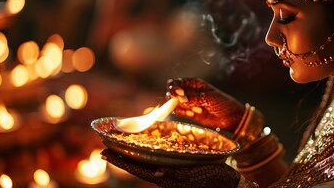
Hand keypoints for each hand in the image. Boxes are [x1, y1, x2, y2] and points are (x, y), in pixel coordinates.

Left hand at [101, 149, 240, 187]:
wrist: (229, 184)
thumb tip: (157, 173)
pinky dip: (147, 157)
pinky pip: (159, 163)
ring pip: (147, 165)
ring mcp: (172, 174)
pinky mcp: (179, 170)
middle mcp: (166, 176)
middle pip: (139, 167)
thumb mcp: (195, 178)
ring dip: (131, 157)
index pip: (139, 169)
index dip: (122, 161)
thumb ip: (176, 176)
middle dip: (122, 158)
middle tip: (104, 149)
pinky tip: (143, 151)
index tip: (105, 153)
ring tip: (117, 149)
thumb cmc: (215, 180)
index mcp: (168, 179)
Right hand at [166, 78, 244, 132]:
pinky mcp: (189, 113)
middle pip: (171, 92)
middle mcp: (188, 91)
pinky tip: (193, 114)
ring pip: (174, 103)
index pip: (176, 82)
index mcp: (194, 83)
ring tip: (197, 110)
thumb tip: (179, 99)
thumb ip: (193, 98)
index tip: (179, 93)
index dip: (174, 87)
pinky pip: (179, 112)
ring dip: (182, 107)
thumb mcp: (209, 98)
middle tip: (184, 103)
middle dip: (174, 98)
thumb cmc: (222, 103)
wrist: (230, 117)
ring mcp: (188, 103)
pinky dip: (183, 113)